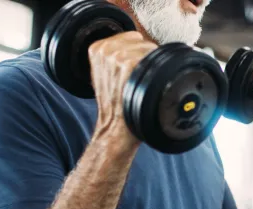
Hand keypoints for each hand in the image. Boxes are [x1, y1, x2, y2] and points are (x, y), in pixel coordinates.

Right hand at [88, 31, 157, 149]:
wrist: (115, 128)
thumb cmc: (115, 105)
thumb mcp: (105, 76)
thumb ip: (116, 58)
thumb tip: (138, 47)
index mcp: (97, 48)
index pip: (132, 37)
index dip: (139, 53)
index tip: (136, 71)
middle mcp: (105, 50)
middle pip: (142, 42)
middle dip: (147, 58)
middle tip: (141, 81)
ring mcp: (116, 56)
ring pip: (149, 49)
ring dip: (153, 66)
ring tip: (143, 85)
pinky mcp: (128, 64)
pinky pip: (151, 58)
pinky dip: (155, 72)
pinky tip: (147, 86)